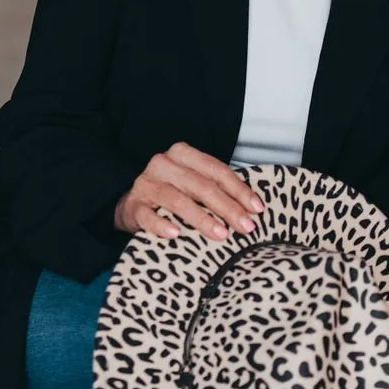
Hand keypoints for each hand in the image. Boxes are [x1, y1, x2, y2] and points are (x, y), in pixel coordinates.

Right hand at [113, 141, 264, 241]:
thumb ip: (217, 189)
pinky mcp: (133, 205)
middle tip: (246, 227)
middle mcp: (164, 164)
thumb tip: (253, 208)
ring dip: (202, 218)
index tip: (257, 209)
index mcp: (183, 154)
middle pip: (201, 185)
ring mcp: (146, 184)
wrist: (131, 203)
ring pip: (178, 200)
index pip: (216, 170)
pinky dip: (162, 225)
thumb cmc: (171, 193)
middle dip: (227, 207)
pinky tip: (176, 234)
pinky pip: (148, 215)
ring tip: (221, 234)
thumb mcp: (193, 184)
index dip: (239, 189)